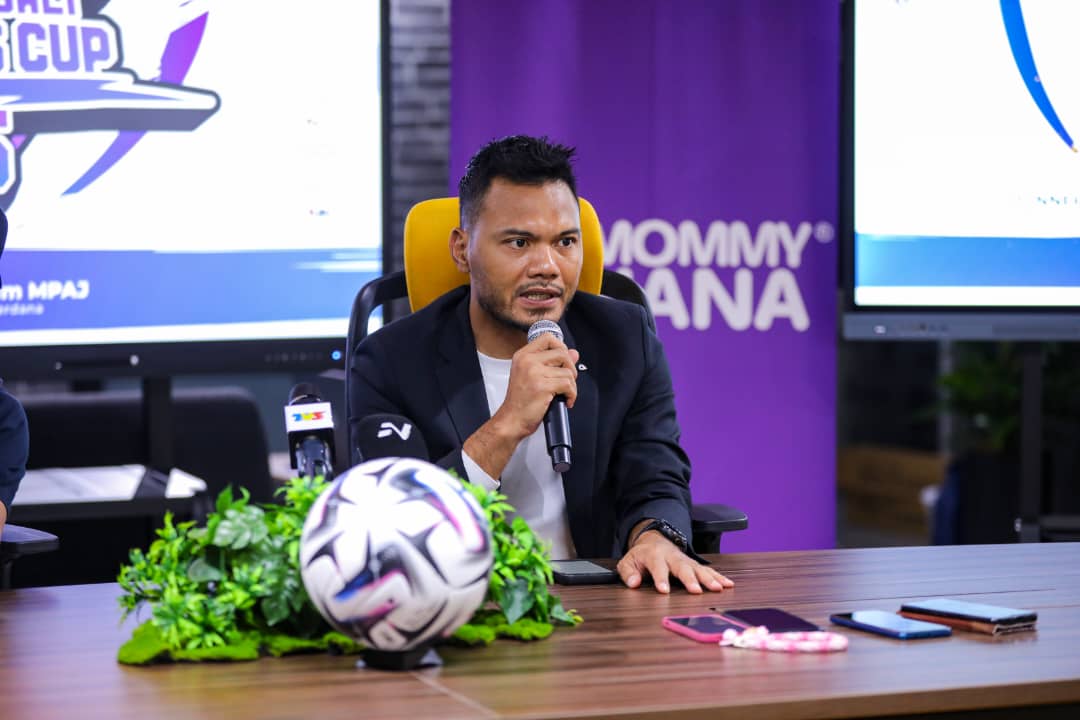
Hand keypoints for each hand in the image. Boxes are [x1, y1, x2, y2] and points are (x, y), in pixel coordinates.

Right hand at [493, 333, 578, 440]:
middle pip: (562, 353)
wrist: (511, 420)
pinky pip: (568, 385)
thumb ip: (554, 362)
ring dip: (571, 386)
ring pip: (568, 372)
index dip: (561, 347)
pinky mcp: (542, 386)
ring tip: (563, 394)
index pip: (548, 338)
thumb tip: (574, 353)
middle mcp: (527, 361)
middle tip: (566, 382)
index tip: (563, 362)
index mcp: (523, 356)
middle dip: (570, 369)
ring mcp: (534, 373)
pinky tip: (565, 401)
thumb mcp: (534, 376)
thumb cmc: (521, 401)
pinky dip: (572, 395)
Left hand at [617, 526, 734, 594]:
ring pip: (698, 568)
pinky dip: (718, 576)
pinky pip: (707, 570)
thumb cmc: (641, 556)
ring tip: (717, 588)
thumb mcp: (628, 562)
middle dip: (690, 579)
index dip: (660, 578)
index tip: (664, 591)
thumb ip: (628, 573)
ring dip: (708, 578)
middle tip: (696, 590)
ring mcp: (685, 560)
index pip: (658, 567)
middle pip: (682, 567)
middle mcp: (672, 556)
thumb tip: (633, 583)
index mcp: (654, 556)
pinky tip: (727, 584)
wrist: (654, 541)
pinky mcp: (694, 564)